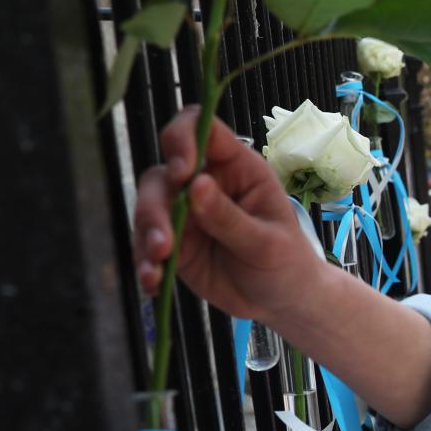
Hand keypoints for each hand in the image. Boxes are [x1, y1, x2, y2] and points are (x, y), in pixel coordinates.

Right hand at [133, 107, 329, 322]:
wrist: (281, 300)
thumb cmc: (286, 261)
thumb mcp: (267, 243)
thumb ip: (230, 217)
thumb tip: (196, 185)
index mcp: (237, 168)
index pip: (202, 130)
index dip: (184, 139)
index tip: (183, 171)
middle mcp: (205, 183)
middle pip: (163, 173)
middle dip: (156, 203)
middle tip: (165, 239)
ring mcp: (184, 212)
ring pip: (149, 207)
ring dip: (148, 234)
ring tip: (159, 260)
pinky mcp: (173, 240)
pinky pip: (146, 243)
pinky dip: (145, 261)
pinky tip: (152, 281)